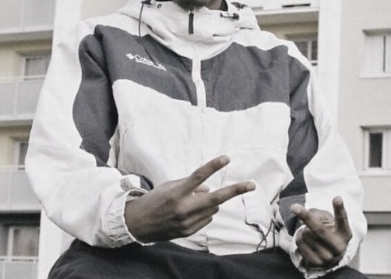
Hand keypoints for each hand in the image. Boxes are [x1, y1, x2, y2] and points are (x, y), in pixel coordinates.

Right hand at [124, 155, 255, 242]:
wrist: (138, 224)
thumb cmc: (154, 200)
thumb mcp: (169, 187)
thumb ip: (191, 185)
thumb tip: (210, 187)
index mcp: (176, 193)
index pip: (199, 176)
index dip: (213, 166)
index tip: (226, 158)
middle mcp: (183, 208)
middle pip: (216, 198)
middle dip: (235, 190)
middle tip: (252, 184)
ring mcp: (187, 222)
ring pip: (212, 208)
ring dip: (210, 202)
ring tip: (192, 202)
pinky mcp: (189, 232)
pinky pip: (206, 219)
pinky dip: (203, 213)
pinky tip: (188, 213)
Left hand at [291, 197, 351, 268]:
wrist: (329, 255)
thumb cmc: (329, 233)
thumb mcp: (330, 222)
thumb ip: (320, 216)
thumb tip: (304, 214)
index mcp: (345, 234)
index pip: (342, 220)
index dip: (339, 209)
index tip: (337, 198)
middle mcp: (339, 247)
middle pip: (319, 229)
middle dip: (306, 217)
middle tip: (294, 207)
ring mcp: (328, 257)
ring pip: (306, 234)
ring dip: (304, 229)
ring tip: (310, 232)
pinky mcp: (316, 263)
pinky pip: (299, 242)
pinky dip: (299, 236)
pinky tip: (306, 239)